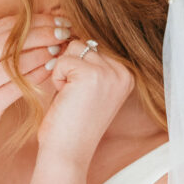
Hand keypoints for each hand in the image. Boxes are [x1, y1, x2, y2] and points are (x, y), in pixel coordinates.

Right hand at [0, 14, 70, 153]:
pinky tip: (52, 70)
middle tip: (64, 30)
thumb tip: (32, 24)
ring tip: (62, 48)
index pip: (2, 25)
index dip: (34, 20)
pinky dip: (37, 76)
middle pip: (9, 41)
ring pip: (15, 63)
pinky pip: (17, 87)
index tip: (56, 18)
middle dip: (42, 33)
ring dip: (43, 53)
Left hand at [37, 33, 134, 165]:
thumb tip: (71, 31)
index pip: (93, 48)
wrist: (67, 153)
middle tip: (74, 98)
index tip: (81, 96)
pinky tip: (65, 99)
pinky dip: (57, 79)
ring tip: (70, 97)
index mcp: (127, 75)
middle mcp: (124, 72)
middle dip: (70, 68)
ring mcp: (110, 73)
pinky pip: (63, 60)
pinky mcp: (92, 74)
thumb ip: (89, 63)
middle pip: (84, 44)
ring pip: (73, 48)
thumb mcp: (88, 88)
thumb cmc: (71, 124)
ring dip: (63, 71)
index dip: (77, 68)